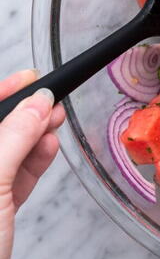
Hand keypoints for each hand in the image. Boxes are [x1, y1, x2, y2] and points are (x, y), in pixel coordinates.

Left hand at [0, 70, 63, 258]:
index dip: (2, 95)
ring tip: (55, 121)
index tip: (29, 79)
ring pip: (7, 156)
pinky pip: (17, 179)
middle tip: (49, 98)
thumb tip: (36, 104)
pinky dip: (35, 162)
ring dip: (33, 137)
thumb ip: (14, 138)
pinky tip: (49, 148)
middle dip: (21, 114)